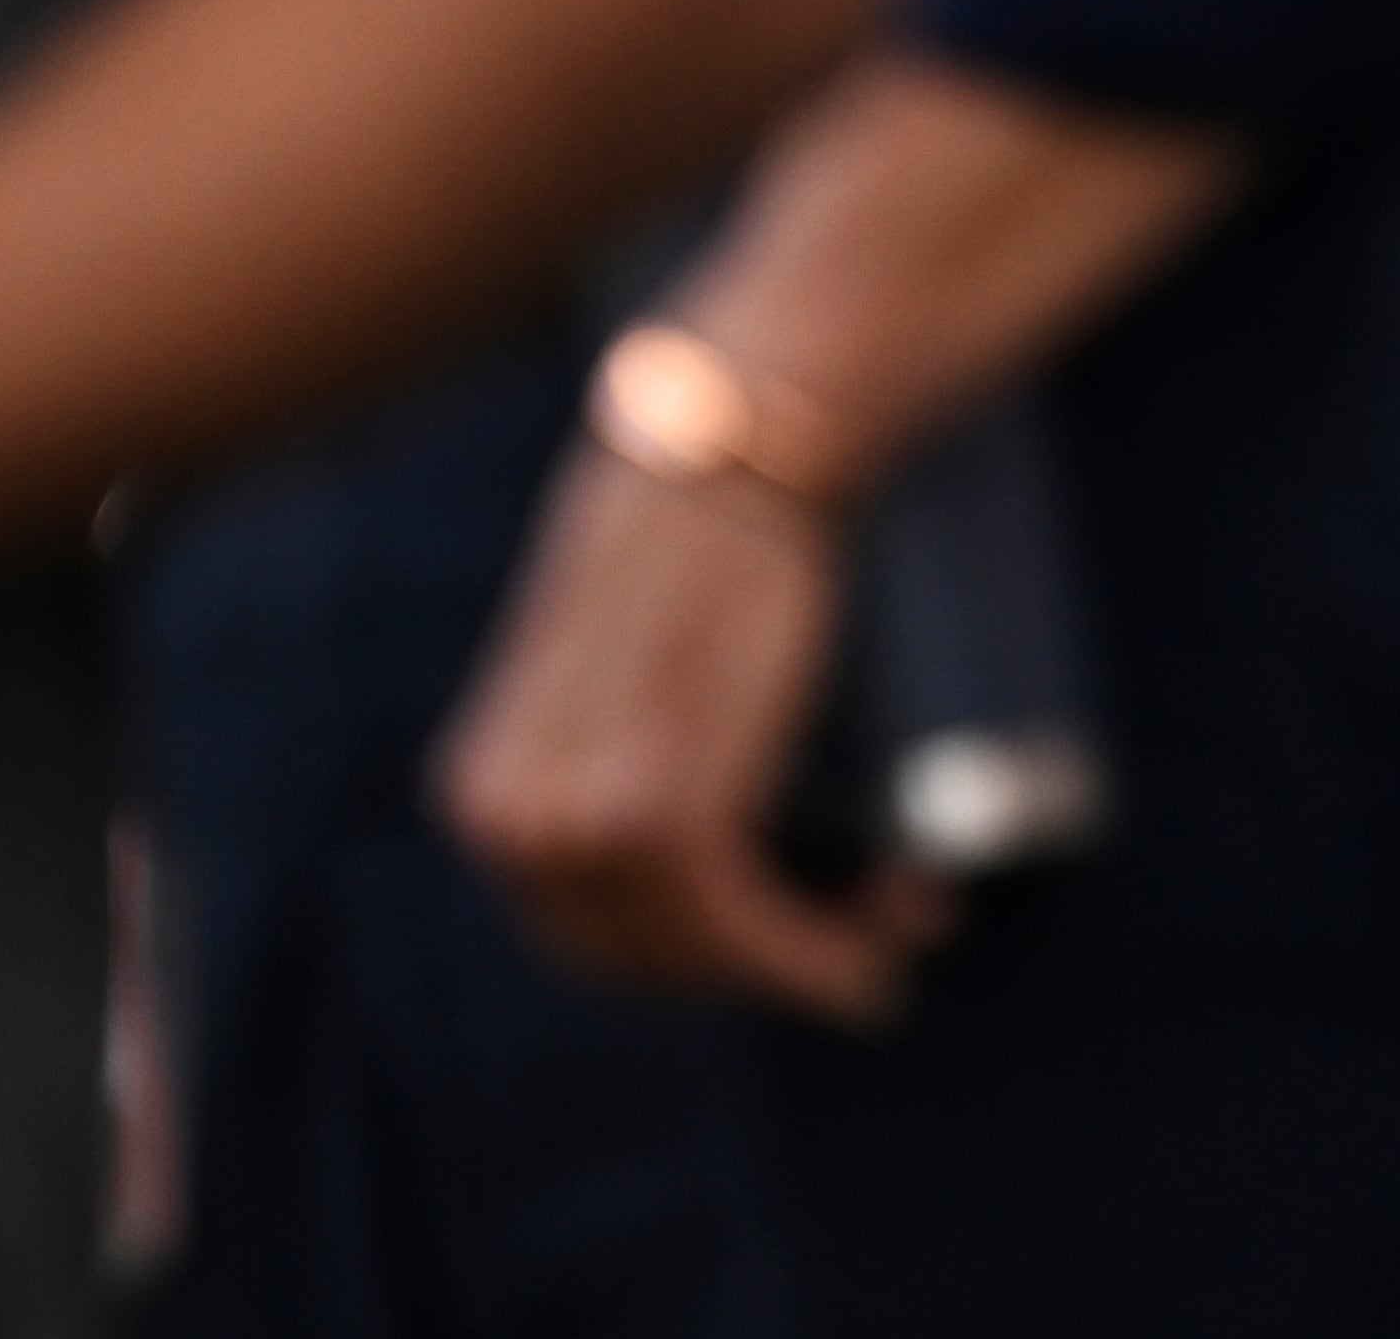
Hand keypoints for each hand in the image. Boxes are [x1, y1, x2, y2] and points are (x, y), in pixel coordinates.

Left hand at [437, 445, 946, 1022]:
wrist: (738, 442)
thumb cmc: (701, 520)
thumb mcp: (615, 639)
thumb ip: (613, 724)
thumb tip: (685, 780)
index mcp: (485, 788)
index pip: (588, 928)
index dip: (704, 949)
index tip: (803, 928)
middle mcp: (509, 822)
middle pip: (647, 956)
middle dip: (770, 957)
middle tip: (885, 917)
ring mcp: (577, 824)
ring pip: (707, 950)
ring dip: (817, 956)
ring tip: (914, 908)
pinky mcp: (663, 815)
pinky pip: (740, 928)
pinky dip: (818, 949)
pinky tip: (883, 932)